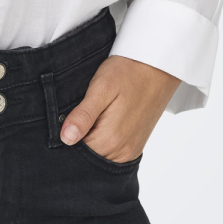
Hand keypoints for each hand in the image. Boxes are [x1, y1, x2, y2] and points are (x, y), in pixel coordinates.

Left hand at [60, 56, 179, 161]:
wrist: (156, 66)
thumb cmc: (128, 72)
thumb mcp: (101, 88)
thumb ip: (84, 115)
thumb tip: (66, 138)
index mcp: (110, 139)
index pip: (75, 153)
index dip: (66, 137)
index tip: (65, 120)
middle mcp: (122, 151)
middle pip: (87, 158)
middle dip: (78, 141)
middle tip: (79, 115)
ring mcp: (130, 150)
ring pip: (99, 156)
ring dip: (91, 141)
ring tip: (93, 117)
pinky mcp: (135, 146)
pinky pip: (112, 154)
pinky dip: (103, 142)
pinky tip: (103, 123)